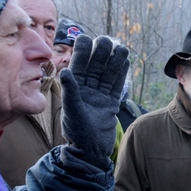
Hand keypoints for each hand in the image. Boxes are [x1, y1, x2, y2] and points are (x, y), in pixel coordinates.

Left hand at [59, 35, 128, 170]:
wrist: (91, 152)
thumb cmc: (78, 134)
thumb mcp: (72, 111)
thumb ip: (71, 91)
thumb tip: (65, 71)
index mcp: (74, 90)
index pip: (78, 66)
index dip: (81, 52)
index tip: (85, 37)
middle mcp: (86, 91)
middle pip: (95, 67)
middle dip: (101, 53)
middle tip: (106, 40)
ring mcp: (99, 97)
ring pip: (107, 75)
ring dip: (114, 61)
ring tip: (121, 48)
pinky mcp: (110, 104)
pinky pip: (116, 86)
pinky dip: (120, 75)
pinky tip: (125, 62)